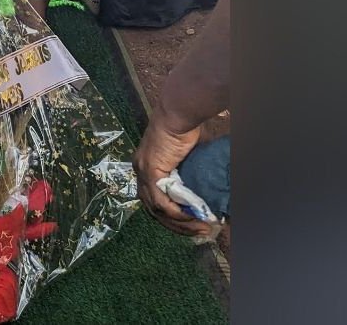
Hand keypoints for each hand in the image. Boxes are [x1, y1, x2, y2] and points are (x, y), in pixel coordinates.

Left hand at [133, 115, 212, 235]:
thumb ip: (190, 173)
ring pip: (156, 208)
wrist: (178, 115)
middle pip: (154, 209)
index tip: (190, 225)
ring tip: (200, 228)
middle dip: (177, 225)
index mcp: (147, 167)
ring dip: (179, 222)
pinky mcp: (149, 171)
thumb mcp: (188, 158)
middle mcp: (140, 171)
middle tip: (198, 232)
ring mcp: (143, 171)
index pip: (154, 200)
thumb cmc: (185, 129)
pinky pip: (160, 200)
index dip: (171, 216)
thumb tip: (205, 188)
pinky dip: (174, 212)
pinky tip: (189, 219)